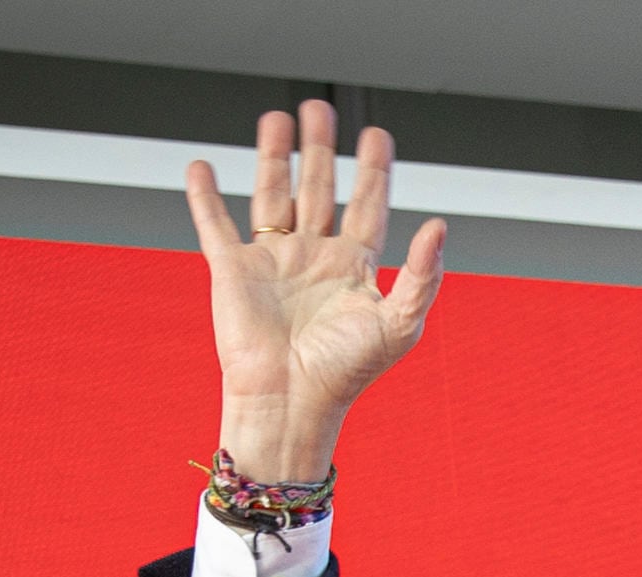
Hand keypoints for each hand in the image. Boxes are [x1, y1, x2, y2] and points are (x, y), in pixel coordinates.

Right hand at [186, 102, 448, 483]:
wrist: (291, 403)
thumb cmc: (346, 374)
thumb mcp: (399, 324)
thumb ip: (423, 275)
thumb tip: (439, 226)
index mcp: (353, 268)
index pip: (367, 205)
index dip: (373, 171)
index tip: (377, 136)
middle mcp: (313, 259)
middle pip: (318, 188)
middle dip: (320, 148)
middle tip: (322, 108)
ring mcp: (272, 262)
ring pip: (272, 194)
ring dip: (274, 156)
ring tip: (277, 117)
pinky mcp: (233, 271)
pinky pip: (215, 225)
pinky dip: (204, 197)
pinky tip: (201, 167)